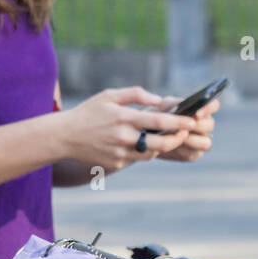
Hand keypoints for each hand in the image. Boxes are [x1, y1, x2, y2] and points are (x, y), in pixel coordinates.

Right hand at [56, 87, 196, 171]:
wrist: (65, 136)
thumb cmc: (89, 112)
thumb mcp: (109, 95)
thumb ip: (135, 94)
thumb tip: (159, 99)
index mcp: (124, 117)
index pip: (159, 121)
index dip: (179, 122)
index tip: (192, 120)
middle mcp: (124, 137)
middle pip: (161, 143)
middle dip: (178, 138)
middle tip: (186, 132)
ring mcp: (121, 153)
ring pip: (152, 153)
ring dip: (162, 146)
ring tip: (166, 137)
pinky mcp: (117, 164)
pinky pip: (138, 159)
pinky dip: (144, 152)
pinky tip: (143, 144)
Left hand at [156, 99, 218, 161]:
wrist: (149, 133)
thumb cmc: (158, 116)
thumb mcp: (164, 106)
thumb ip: (174, 104)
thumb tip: (184, 105)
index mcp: (201, 110)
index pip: (213, 106)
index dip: (209, 108)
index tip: (197, 113)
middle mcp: (204, 126)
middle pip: (210, 125)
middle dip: (197, 126)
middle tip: (184, 127)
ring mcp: (201, 141)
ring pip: (206, 143)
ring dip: (192, 140)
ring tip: (178, 137)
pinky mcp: (194, 154)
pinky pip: (194, 154)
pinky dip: (183, 150)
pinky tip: (173, 146)